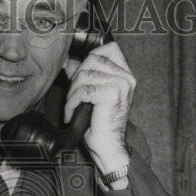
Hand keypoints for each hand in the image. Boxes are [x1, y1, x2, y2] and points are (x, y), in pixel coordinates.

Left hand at [63, 42, 135, 174]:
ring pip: (84, 75)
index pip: (109, 48)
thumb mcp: (92, 94)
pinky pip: (83, 90)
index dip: (90, 56)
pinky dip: (71, 103)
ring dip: (72, 93)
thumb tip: (68, 61)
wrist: (108, 147)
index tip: (80, 75)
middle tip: (73, 97)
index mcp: (126, 75)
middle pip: (91, 59)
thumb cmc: (100, 123)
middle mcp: (127, 78)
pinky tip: (71, 114)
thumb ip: (84, 75)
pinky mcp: (111, 94)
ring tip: (71, 107)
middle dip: (76, 78)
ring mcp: (121, 85)